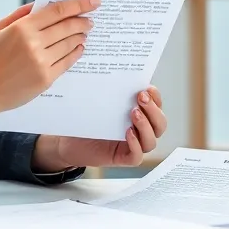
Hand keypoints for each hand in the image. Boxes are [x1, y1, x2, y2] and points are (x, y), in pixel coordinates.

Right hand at [0, 0, 98, 119]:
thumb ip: (18, 14)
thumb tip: (40, 4)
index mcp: (22, 27)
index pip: (58, 11)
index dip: (79, 4)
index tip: (93, 1)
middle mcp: (34, 43)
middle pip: (68, 27)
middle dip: (83, 21)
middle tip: (90, 19)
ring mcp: (41, 62)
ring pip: (70, 44)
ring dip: (80, 36)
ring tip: (84, 32)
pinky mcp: (45, 79)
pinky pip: (67, 62)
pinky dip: (76, 53)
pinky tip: (78, 48)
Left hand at [32, 86, 167, 171]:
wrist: (68, 139)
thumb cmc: (87, 117)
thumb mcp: (101, 100)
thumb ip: (112, 90)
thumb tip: (119, 70)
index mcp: (139, 113)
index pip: (157, 106)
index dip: (156, 98)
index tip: (148, 87)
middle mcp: (140, 130)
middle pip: (160, 124)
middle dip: (153, 110)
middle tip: (141, 97)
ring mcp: (133, 145)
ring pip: (151, 141)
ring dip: (145, 126)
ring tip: (133, 113)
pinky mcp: (122, 158)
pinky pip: (137, 156)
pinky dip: (135, 145)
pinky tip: (128, 133)